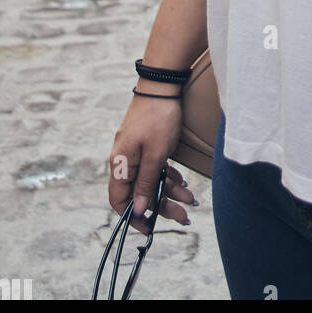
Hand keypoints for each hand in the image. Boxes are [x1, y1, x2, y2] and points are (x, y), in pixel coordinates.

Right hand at [107, 96, 196, 235]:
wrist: (164, 84)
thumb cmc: (158, 118)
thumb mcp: (155, 154)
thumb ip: (146, 183)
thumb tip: (138, 211)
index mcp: (121, 164)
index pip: (119, 200)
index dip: (133, 216)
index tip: (150, 228)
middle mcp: (125, 160)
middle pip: (140, 192)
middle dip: (162, 206)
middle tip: (184, 216)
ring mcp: (136, 152)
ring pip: (151, 180)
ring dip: (171, 191)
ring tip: (192, 200)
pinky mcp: (147, 145)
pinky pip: (156, 168)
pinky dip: (169, 176)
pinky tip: (183, 182)